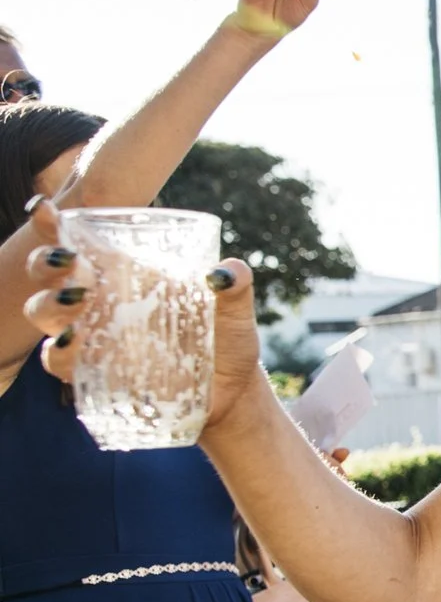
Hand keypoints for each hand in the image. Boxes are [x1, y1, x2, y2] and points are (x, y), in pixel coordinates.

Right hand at [27, 204, 264, 428]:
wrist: (231, 391)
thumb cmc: (226, 338)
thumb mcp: (234, 306)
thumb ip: (235, 282)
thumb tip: (222, 274)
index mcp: (126, 272)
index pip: (79, 240)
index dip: (50, 223)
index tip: (45, 210)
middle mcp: (101, 299)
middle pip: (47, 273)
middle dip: (45, 263)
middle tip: (69, 262)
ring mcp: (93, 335)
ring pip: (43, 313)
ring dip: (49, 304)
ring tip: (77, 301)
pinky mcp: (93, 372)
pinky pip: (59, 361)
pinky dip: (60, 352)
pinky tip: (74, 344)